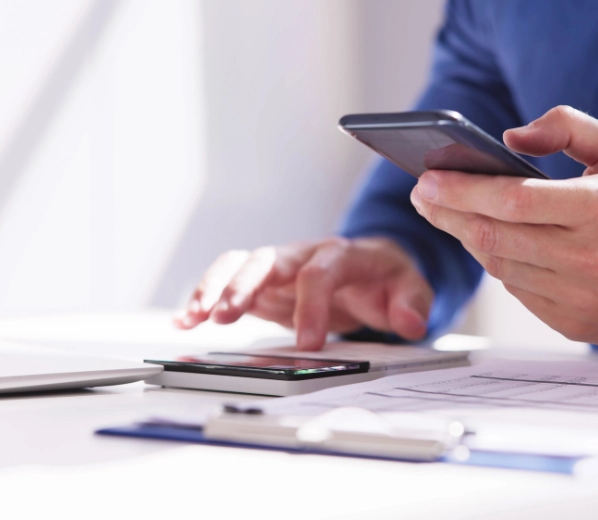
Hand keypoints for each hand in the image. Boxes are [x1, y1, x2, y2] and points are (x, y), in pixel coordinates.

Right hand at [174, 237, 431, 349]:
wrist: (372, 266)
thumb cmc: (388, 277)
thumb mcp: (412, 289)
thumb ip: (412, 304)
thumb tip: (411, 323)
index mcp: (342, 255)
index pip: (321, 272)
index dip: (312, 304)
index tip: (308, 342)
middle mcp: (305, 255)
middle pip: (269, 259)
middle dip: (244, 285)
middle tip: (224, 315)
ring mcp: (280, 268)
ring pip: (241, 265)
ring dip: (215, 287)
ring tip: (193, 317)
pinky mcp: (264, 284)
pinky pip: (230, 282)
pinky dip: (206, 298)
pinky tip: (186, 319)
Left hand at [410, 106, 597, 345]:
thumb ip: (568, 126)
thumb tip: (511, 136)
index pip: (514, 200)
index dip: (463, 190)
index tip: (429, 179)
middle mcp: (588, 257)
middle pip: (494, 236)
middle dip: (447, 213)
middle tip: (422, 196)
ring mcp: (578, 295)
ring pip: (499, 265)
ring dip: (465, 237)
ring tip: (446, 214)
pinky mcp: (571, 322)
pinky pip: (515, 290)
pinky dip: (496, 263)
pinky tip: (487, 242)